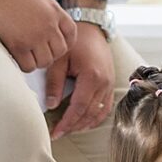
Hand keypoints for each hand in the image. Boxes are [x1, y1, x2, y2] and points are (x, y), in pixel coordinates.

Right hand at [0, 0, 76, 75]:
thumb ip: (48, 10)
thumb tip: (51, 24)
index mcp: (54, 10)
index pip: (71, 34)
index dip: (66, 42)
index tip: (57, 44)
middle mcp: (48, 25)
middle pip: (60, 51)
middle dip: (51, 53)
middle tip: (39, 51)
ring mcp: (34, 37)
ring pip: (46, 61)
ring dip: (38, 61)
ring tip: (28, 54)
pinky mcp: (18, 46)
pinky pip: (28, 66)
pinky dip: (24, 65)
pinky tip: (18, 57)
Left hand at [51, 22, 115, 139]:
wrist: (91, 27)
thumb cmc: (75, 41)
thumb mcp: (59, 60)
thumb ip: (55, 83)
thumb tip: (51, 105)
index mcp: (92, 77)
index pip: (79, 108)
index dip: (67, 123)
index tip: (56, 132)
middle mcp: (104, 83)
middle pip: (90, 114)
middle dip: (74, 127)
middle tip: (58, 133)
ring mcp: (110, 84)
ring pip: (99, 113)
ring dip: (85, 124)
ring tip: (69, 130)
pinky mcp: (110, 83)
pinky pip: (106, 107)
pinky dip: (95, 117)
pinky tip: (84, 121)